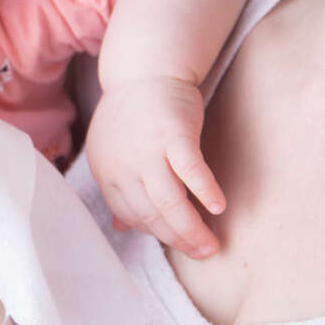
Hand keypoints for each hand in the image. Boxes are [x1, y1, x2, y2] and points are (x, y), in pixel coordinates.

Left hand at [85, 75, 224, 257]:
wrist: (144, 72)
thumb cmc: (133, 116)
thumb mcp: (113, 153)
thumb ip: (119, 188)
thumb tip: (121, 227)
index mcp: (106, 172)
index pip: (131, 216)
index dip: (157, 233)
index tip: (178, 241)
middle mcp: (122, 165)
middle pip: (152, 215)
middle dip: (178, 239)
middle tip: (204, 252)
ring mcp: (147, 150)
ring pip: (170, 202)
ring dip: (192, 229)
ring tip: (212, 244)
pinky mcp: (173, 135)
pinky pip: (190, 172)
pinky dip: (205, 192)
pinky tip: (218, 207)